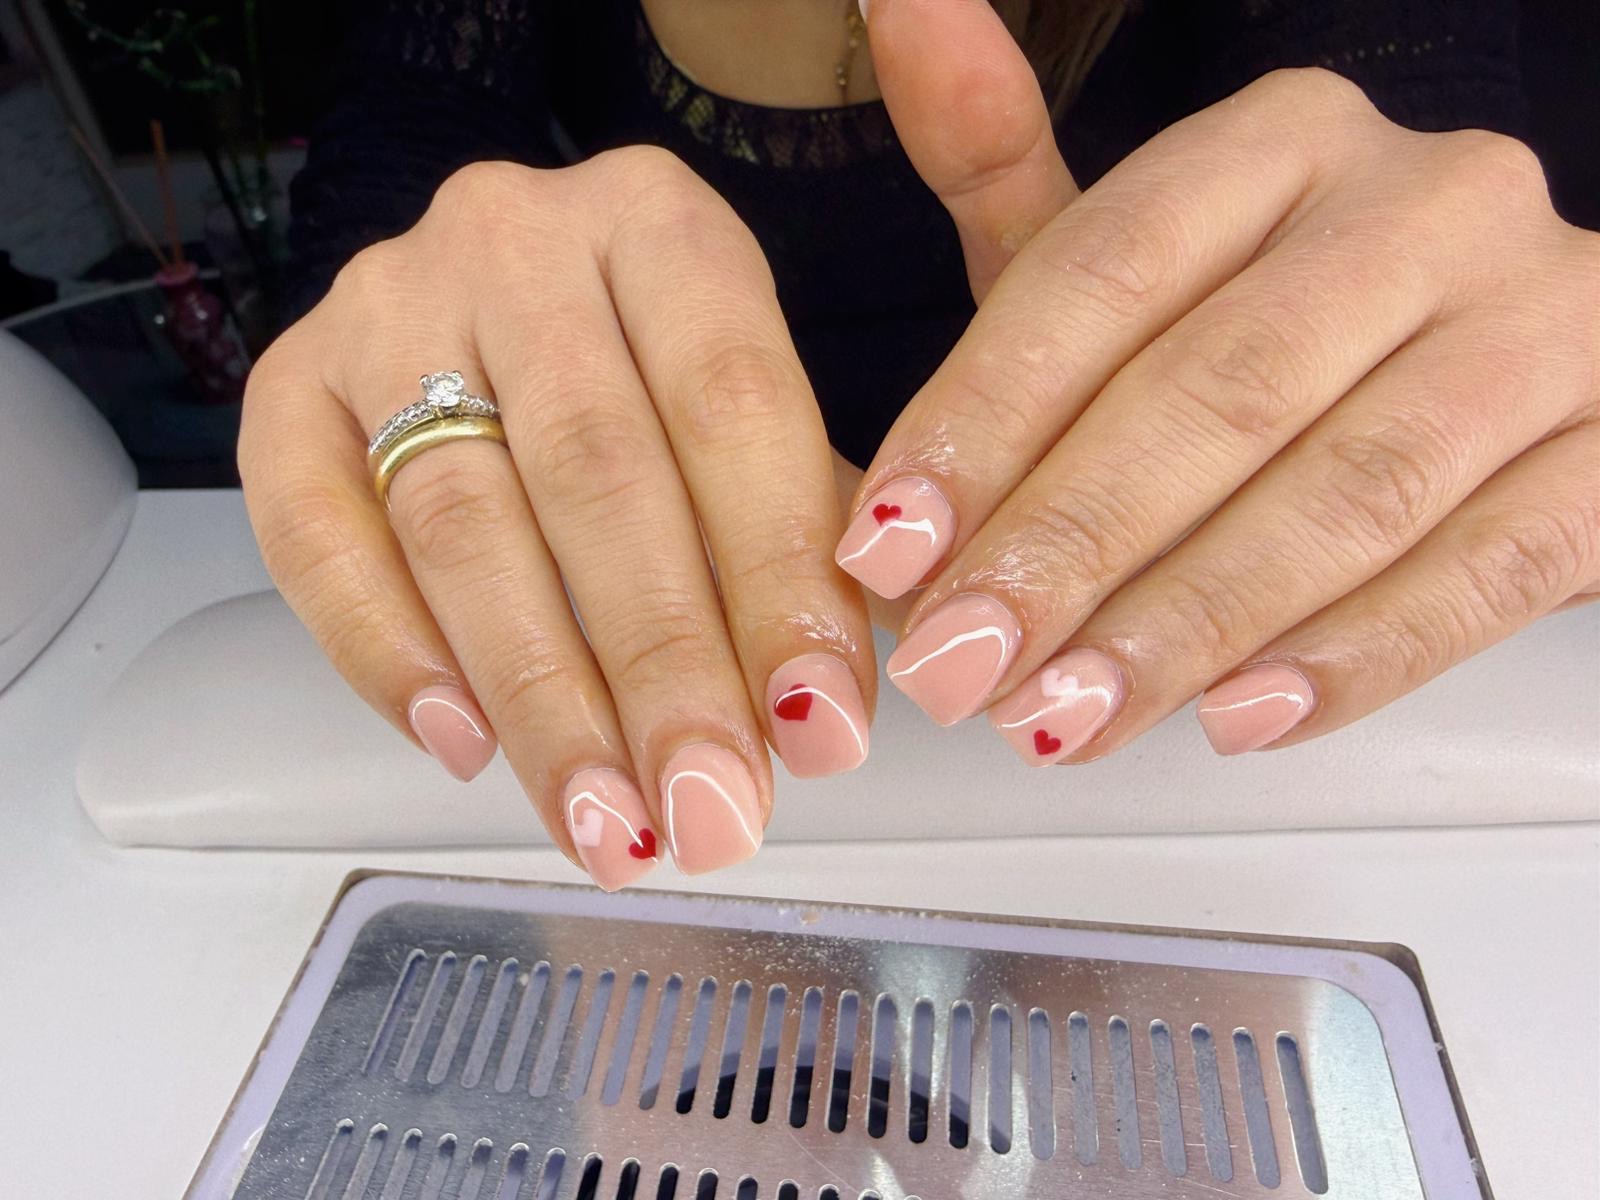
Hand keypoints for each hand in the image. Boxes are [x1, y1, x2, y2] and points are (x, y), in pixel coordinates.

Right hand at [240, 150, 875, 888]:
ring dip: (541, 694)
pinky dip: (385, 649)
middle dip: (663, 665)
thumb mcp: (748, 420)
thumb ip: (801, 536)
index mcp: (660, 223)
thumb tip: (827, 713)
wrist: (496, 293)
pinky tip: (463, 745)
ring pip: (462, 519)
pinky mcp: (287, 383)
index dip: (778, 577)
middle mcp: (515, 240)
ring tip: (605, 822)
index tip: (821, 731)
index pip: (733, 405)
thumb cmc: (653, 379)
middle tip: (710, 811)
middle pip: (597, 470)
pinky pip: (313, 532)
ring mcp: (384, 304)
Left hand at [849, 0, 1598, 760]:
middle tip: (960, 664)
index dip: (983, 418)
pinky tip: (1238, 717)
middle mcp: (1425, 204)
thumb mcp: (1137, 248)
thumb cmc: (1274, 318)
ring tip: (1067, 717)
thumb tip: (897, 8)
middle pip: (1219, 387)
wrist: (1506, 365)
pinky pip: (1488, 569)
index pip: (1105, 271)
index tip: (887, 542)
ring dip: (1187, 621)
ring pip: (1348, 490)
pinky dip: (1355, 656)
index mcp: (1285, 140)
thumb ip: (1006, 162)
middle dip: (1071, 544)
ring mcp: (1542, 322)